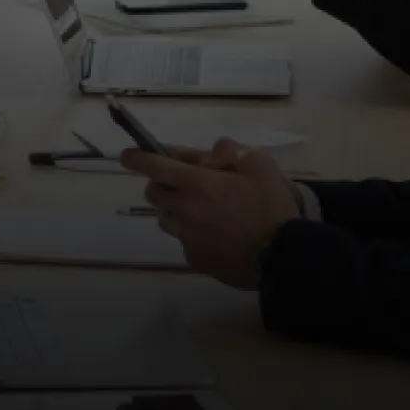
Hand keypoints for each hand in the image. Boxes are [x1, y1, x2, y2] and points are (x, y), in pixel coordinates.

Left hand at [118, 139, 301, 289]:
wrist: (281, 255)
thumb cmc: (270, 206)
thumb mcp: (259, 164)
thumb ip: (229, 151)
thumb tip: (209, 153)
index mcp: (195, 183)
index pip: (154, 165)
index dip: (137, 158)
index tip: (128, 156)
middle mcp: (183, 209)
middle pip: (154, 193)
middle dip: (162, 184)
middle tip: (184, 184)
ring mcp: (186, 237)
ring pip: (166, 218)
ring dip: (176, 211)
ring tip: (204, 212)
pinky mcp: (193, 259)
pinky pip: (183, 241)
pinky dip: (192, 235)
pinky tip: (216, 235)